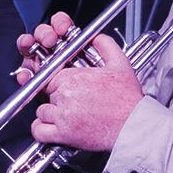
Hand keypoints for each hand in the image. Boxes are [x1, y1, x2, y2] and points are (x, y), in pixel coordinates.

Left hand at [16, 12, 142, 152]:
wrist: (133, 125)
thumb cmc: (128, 100)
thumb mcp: (120, 64)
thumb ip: (105, 45)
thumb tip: (95, 38)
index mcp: (74, 77)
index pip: (51, 76)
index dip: (58, 83)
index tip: (66, 89)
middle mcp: (65, 94)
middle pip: (47, 93)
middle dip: (57, 98)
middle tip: (72, 103)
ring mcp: (63, 115)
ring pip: (42, 111)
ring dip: (51, 114)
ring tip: (67, 116)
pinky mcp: (63, 134)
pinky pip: (39, 131)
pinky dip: (42, 130)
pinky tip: (52, 129)